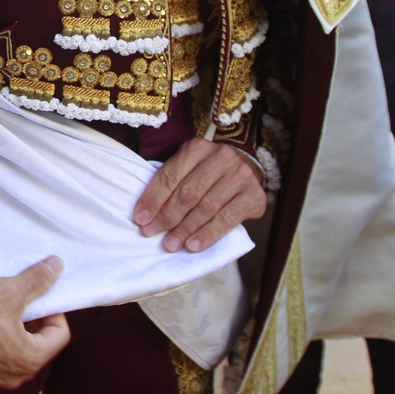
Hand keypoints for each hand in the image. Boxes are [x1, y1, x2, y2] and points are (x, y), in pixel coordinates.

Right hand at [0, 257, 70, 390]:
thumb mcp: (7, 292)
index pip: (59, 334)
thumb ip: (37, 281)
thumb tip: (57, 266)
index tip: (38, 295)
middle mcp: (13, 378)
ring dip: (10, 332)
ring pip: (12, 352)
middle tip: (17, 299)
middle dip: (31, 321)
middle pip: (36, 344)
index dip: (53, 310)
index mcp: (30, 360)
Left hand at [135, 138, 265, 253]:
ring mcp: (240, 175)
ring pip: (206, 207)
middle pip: (188, 193)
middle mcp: (221, 157)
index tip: (140, 219)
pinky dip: (208, 234)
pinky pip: (227, 219)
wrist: (246, 174)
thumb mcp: (187, 170)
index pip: (170, 176)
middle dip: (167, 216)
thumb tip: (145, 215)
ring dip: (185, 229)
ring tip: (171, 244)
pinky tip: (194, 246)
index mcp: (197, 148)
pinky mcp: (254, 195)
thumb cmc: (208, 175)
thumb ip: (170, 184)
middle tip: (152, 234)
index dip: (153, 199)